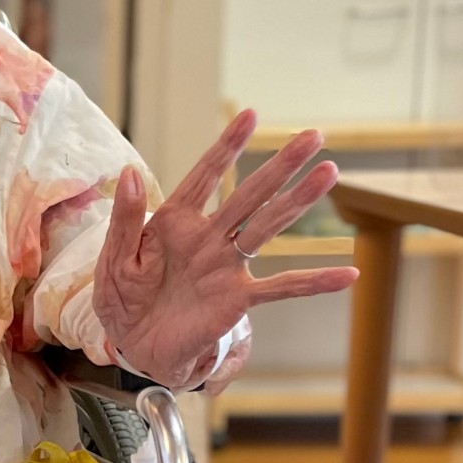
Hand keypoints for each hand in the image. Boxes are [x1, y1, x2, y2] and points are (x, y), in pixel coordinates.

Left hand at [92, 108, 357, 388]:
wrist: (134, 347)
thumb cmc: (122, 299)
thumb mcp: (114, 258)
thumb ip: (126, 218)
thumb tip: (130, 172)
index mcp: (175, 221)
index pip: (205, 175)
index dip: (227, 147)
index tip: (251, 115)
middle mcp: (208, 237)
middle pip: (249, 193)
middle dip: (279, 165)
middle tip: (313, 135)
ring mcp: (226, 265)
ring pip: (268, 227)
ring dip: (298, 201)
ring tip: (329, 173)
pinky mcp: (237, 297)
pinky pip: (281, 287)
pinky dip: (314, 282)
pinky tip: (348, 275)